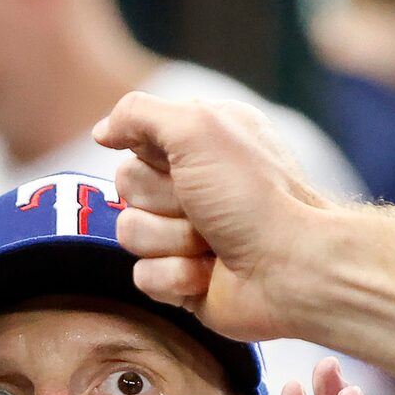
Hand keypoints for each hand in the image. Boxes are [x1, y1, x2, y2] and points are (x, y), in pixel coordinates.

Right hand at [90, 93, 343, 344]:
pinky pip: (144, 277)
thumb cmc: (252, 195)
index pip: (136, 141)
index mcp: (200, 143)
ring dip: (172, 240)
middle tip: (204, 208)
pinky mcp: (182, 281)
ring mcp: (185, 235)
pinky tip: (209, 275)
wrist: (292, 268)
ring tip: (213, 244)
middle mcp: (192, 185)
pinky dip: (177, 277)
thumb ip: (139, 114)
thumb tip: (102, 132)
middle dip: (163, 199)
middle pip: (126, 187)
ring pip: (130, 234)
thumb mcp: (197, 128)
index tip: (184, 161)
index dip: (153, 154)